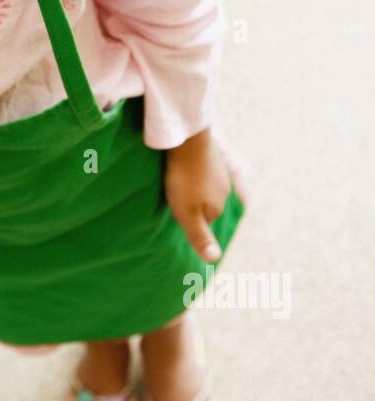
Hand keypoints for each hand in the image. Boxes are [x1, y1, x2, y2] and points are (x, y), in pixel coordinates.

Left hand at [163, 126, 232, 262]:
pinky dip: (196, 172)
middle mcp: (225, 191)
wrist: (189, 141)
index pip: (205, 222)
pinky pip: (205, 169)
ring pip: (207, 186)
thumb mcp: (187, 213)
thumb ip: (200, 236)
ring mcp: (221, 172)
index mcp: (218, 207)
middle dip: (195, 205)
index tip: (177, 216)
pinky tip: (183, 167)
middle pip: (208, 204)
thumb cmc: (184, 180)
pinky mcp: (214, 155)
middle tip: (174, 200)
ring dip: (194, 187)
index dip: (190, 221)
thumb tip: (215, 259)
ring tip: (177, 184)